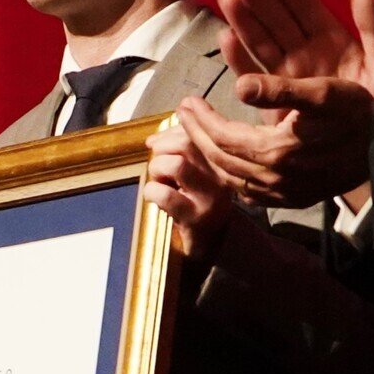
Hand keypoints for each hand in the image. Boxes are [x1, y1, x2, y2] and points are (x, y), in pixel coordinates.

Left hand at [141, 121, 234, 257]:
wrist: (210, 244)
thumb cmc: (195, 202)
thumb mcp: (193, 171)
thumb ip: (177, 150)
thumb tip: (152, 140)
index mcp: (220, 158)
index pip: (198, 130)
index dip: (170, 131)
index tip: (155, 142)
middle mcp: (221, 174)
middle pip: (187, 142)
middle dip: (161, 150)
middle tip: (158, 167)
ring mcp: (210, 197)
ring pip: (177, 164)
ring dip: (157, 169)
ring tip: (159, 182)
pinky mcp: (196, 217)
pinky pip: (165, 194)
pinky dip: (152, 191)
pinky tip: (155, 198)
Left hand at [176, 79, 373, 208]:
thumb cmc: (358, 115)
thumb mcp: (323, 92)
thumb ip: (279, 88)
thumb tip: (240, 86)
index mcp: (275, 152)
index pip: (221, 137)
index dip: (200, 119)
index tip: (186, 100)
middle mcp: (273, 180)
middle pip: (219, 159)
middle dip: (197, 136)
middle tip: (183, 115)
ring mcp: (281, 195)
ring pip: (229, 179)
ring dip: (208, 156)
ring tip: (197, 135)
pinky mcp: (292, 201)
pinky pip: (246, 193)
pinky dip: (228, 176)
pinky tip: (224, 163)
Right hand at [214, 0, 373, 101]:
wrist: (370, 150)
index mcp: (334, 41)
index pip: (307, 8)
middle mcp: (307, 54)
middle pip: (278, 20)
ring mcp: (289, 76)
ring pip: (261, 41)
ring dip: (243, 19)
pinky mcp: (275, 100)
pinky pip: (253, 73)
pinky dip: (238, 57)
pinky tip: (226, 37)